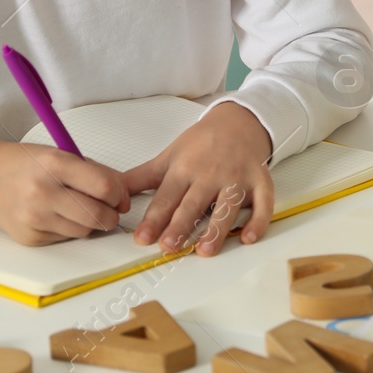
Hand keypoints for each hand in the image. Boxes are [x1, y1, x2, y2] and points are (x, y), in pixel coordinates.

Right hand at [0, 139, 130, 245]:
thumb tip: (124, 198)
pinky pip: (65, 238)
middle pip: (97, 215)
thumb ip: (96, 173)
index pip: (104, 187)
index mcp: (55, 164)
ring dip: (91, 223)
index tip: (120, 196)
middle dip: (112, 215)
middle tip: (111, 209)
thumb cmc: (28, 164)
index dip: (120, 195)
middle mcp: (42, 192)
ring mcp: (33, 218)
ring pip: (84, 231)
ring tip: (81, 208)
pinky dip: (70, 229)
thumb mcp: (62, 154)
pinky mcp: (29, 238)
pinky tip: (58, 215)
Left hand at [124, 102, 274, 256]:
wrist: (239, 121)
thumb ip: (140, 178)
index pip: (167, 197)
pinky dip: (258, 221)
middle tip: (169, 246)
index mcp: (185, 168)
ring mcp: (237, 177)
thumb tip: (110, 193)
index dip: (154, 218)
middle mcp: (211, 173)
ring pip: (226, 206)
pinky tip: (248, 238)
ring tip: (204, 250)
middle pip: (194, 203)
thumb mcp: (169, 156)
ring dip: (216, 229)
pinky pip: (263, 203)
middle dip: (181, 225)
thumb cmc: (201, 143)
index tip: (142, 238)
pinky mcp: (260, 181)